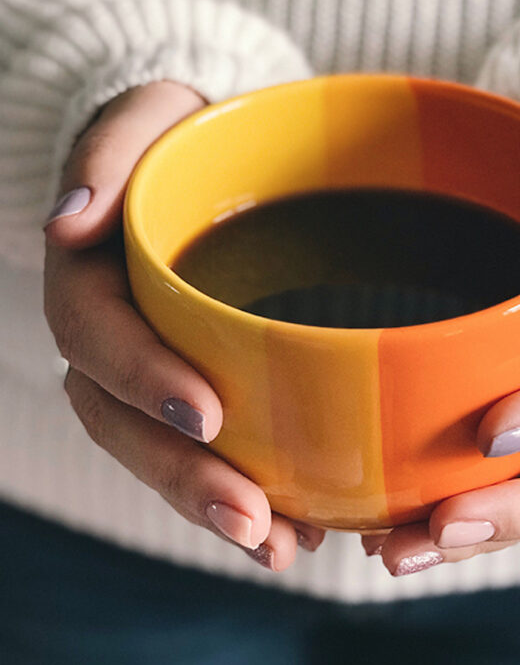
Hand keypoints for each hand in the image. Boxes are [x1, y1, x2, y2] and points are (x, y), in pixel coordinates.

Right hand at [44, 81, 323, 569]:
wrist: (210, 159)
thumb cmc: (180, 132)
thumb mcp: (146, 116)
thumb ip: (108, 148)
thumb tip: (67, 219)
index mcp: (91, 275)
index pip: (96, 336)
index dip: (141, 379)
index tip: (206, 415)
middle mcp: (114, 334)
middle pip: (124, 422)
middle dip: (183, 478)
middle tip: (255, 523)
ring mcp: (153, 368)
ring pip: (164, 452)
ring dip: (216, 507)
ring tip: (283, 548)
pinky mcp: (202, 384)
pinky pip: (211, 450)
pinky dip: (253, 492)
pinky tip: (307, 525)